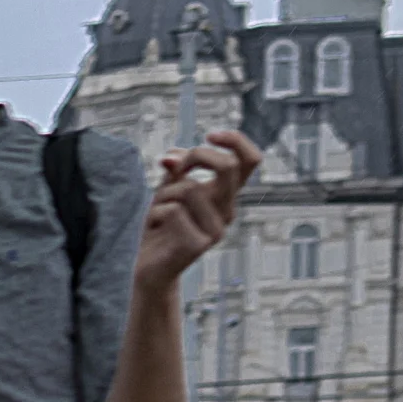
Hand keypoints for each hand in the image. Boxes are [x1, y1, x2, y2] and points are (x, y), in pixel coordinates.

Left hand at [134, 130, 258, 292]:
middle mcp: (227, 210)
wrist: (152, 267)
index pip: (250, 161)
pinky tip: (156, 230)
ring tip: (158, 212)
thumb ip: (175, 168)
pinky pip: (172, 211)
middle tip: (175, 166)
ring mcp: (216, 230)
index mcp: (225, 194)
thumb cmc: (162, 224)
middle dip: (196, 155)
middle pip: (227, 166)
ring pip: (189, 188)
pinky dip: (154, 214)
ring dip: (163, 193)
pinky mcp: (199, 246)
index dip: (236, 140)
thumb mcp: (168, 187)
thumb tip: (172, 158)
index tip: (211, 134)